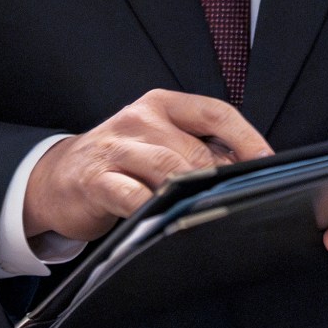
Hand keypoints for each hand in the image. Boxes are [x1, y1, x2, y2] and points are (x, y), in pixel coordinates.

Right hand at [22, 90, 270, 244]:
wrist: (56, 178)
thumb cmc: (119, 162)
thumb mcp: (157, 143)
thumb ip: (198, 150)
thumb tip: (250, 171)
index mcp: (162, 105)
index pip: (216, 113)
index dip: (248, 140)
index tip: (270, 165)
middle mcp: (140, 119)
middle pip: (197, 149)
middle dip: (222, 181)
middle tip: (243, 204)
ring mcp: (116, 148)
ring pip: (169, 170)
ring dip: (193, 196)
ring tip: (210, 215)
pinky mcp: (95, 180)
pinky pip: (132, 196)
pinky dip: (154, 210)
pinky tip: (167, 222)